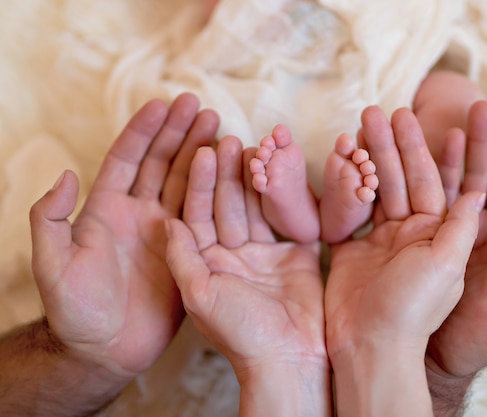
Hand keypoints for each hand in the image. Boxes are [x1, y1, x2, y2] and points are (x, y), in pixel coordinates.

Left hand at [29, 93, 218, 377]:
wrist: (106, 351)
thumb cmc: (75, 312)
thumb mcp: (53, 266)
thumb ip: (51, 220)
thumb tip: (66, 175)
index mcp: (106, 211)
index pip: (127, 160)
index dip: (143, 131)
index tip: (161, 104)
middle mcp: (138, 215)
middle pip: (161, 164)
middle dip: (178, 133)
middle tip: (199, 106)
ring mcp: (164, 232)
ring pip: (186, 184)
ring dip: (201, 155)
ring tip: (220, 128)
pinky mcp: (186, 251)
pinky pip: (203, 216)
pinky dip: (217, 192)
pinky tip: (230, 172)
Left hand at [165, 136, 329, 415]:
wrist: (288, 359)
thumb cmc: (238, 334)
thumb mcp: (198, 297)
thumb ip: (182, 257)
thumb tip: (166, 221)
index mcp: (205, 261)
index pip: (197, 213)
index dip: (198, 182)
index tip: (202, 151)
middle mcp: (232, 253)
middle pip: (228, 204)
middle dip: (227, 173)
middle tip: (229, 139)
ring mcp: (265, 253)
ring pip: (258, 207)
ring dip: (257, 179)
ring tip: (257, 147)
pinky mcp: (296, 255)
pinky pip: (291, 220)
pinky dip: (289, 197)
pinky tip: (286, 172)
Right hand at [325, 105, 482, 360]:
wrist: (369, 345)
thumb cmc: (412, 311)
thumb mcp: (447, 267)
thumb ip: (461, 227)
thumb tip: (478, 191)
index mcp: (443, 236)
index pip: (440, 182)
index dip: (432, 148)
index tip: (421, 116)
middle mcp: (415, 233)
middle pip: (407, 178)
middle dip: (396, 144)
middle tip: (380, 111)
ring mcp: (383, 239)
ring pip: (378, 188)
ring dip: (371, 156)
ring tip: (361, 123)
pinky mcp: (355, 247)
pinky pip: (351, 208)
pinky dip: (346, 184)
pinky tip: (342, 158)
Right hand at [426, 96, 486, 379]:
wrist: (418, 351)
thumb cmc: (470, 343)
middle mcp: (483, 232)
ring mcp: (448, 228)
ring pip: (458, 176)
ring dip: (461, 143)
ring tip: (466, 109)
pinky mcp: (416, 231)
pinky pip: (422, 190)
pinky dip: (426, 164)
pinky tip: (429, 141)